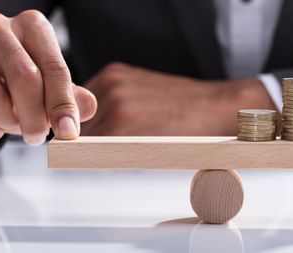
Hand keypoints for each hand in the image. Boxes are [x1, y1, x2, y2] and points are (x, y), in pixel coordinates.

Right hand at [0, 10, 96, 144]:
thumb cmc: (25, 72)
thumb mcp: (52, 78)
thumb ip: (72, 95)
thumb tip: (87, 107)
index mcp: (33, 27)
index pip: (54, 69)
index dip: (63, 104)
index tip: (68, 131)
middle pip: (25, 81)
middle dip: (36, 118)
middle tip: (38, 136)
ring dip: (9, 125)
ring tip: (16, 124)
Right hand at [81, 63, 274, 135]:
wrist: (212, 107)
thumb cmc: (189, 135)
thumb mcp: (150, 154)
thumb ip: (116, 152)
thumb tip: (91, 154)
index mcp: (120, 126)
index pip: (81, 144)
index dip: (82, 152)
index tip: (81, 156)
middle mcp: (115, 100)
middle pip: (80, 126)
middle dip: (85, 136)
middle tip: (101, 143)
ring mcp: (116, 82)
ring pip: (84, 108)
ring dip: (91, 118)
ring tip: (116, 126)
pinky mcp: (117, 71)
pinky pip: (95, 92)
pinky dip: (101, 104)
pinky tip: (119, 111)